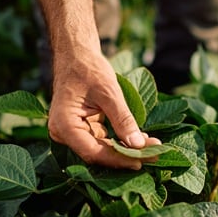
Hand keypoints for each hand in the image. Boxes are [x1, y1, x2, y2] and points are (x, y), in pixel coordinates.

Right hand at [47, 54, 160, 168]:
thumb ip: (123, 119)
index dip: (119, 159)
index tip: (142, 161)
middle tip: (154, 156)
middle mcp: (63, 133)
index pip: (93, 152)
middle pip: (97, 154)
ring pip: (101, 149)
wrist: (76, 55)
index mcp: (64, 125)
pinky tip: (139, 140)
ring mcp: (71, 132)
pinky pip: (101, 141)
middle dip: (126, 156)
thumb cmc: (89, 68)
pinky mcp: (81, 129)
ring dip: (125, 150)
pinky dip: (119, 141)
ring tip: (152, 149)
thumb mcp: (109, 92)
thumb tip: (139, 145)